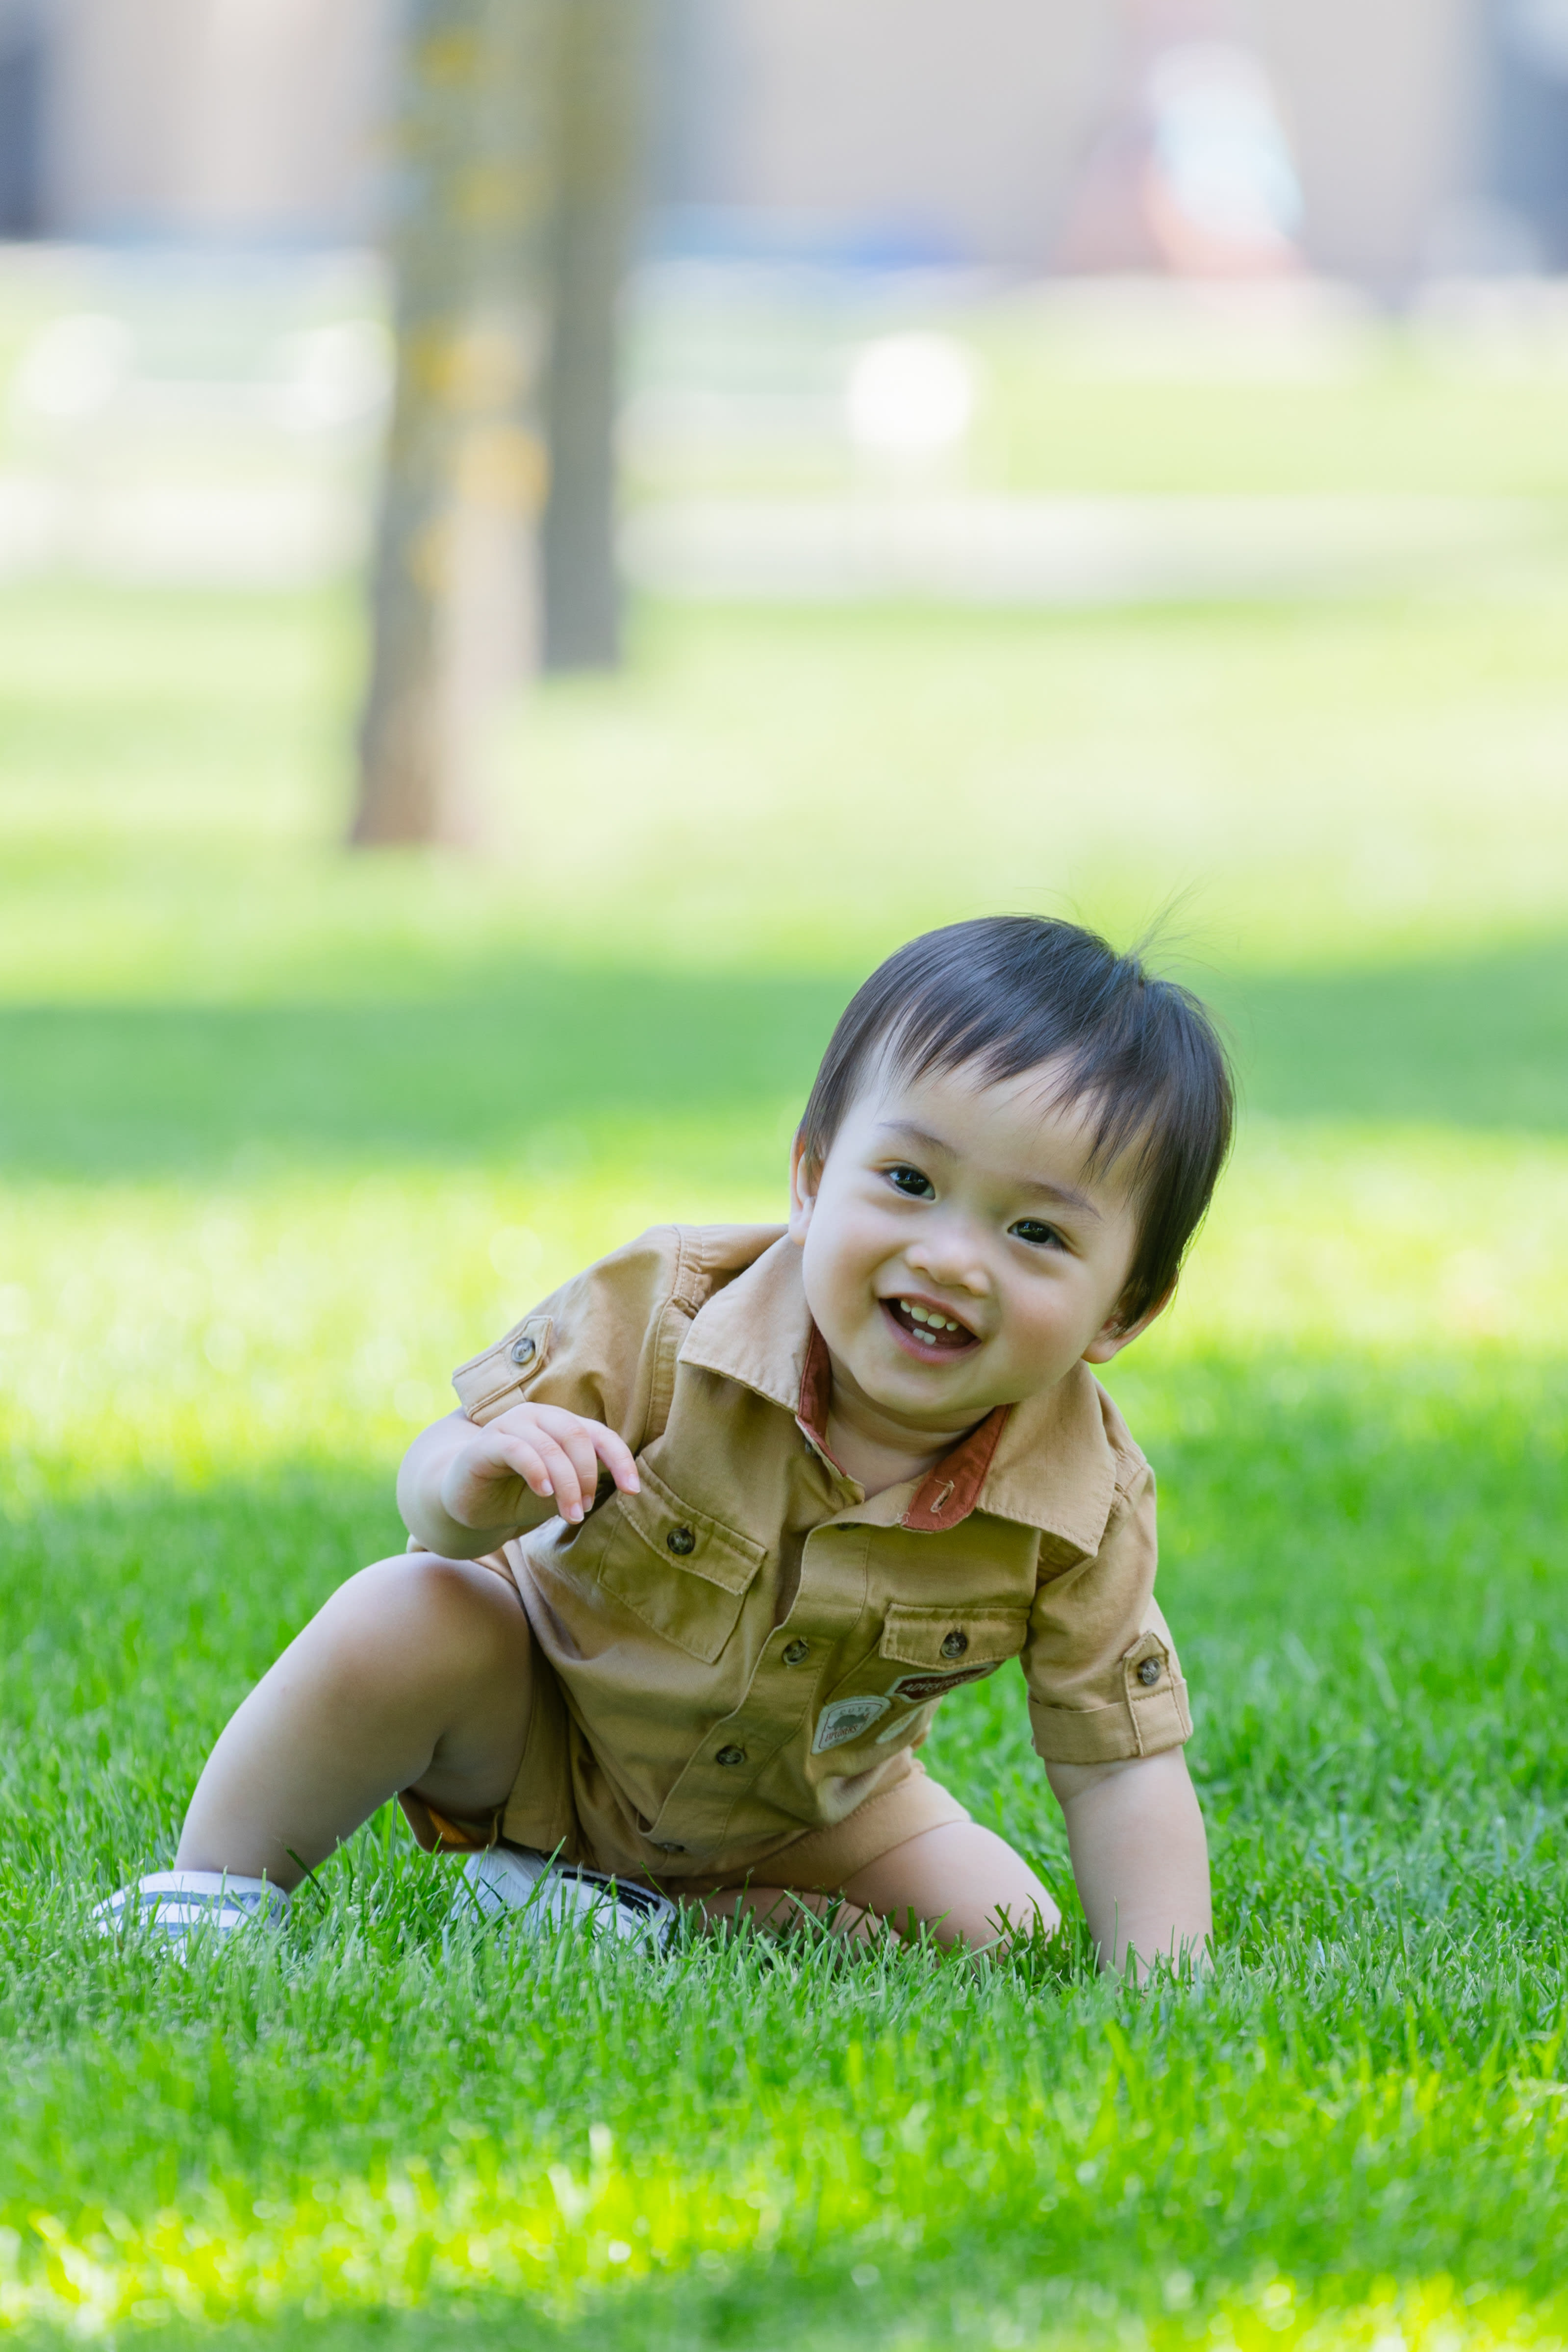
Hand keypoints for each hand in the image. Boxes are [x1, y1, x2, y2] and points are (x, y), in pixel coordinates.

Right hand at [438, 1404, 639, 1530]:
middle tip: (583, 1511)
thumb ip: (587, 1479)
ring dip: (566, 1484)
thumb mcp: (561, 1490)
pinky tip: (543, 1492)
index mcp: (559, 1424)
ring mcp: (508, 1426)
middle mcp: (537, 1417)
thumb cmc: (519, 1495)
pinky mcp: (484, 1444)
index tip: (632, 1490)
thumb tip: (629, 1482)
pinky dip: (537, 1470)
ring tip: (570, 1515)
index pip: (599, 1434)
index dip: (620, 1460)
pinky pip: (517, 1449)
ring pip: (550, 1446)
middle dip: (587, 1476)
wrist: (468, 1506)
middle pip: (577, 1436)